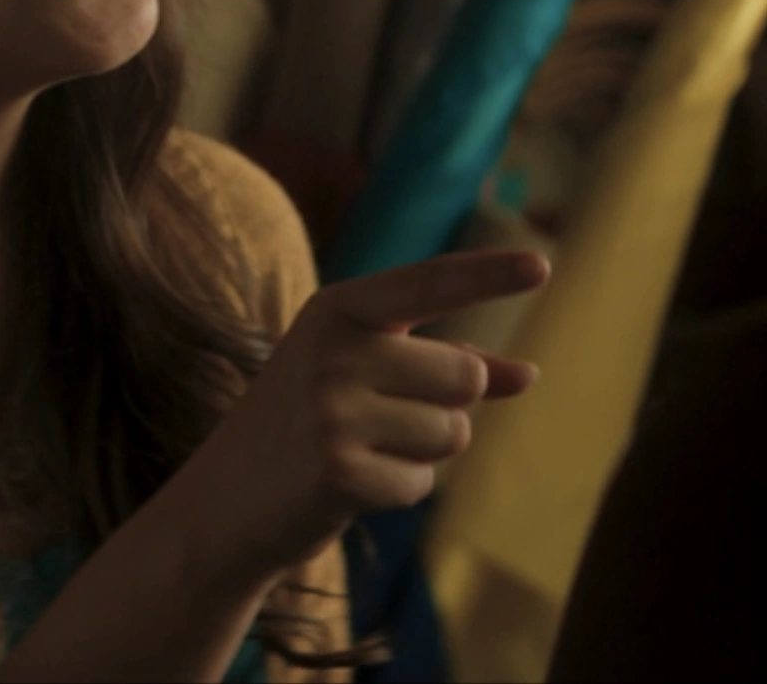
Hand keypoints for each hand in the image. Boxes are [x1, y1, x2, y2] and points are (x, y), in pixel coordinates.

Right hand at [169, 248, 550, 580]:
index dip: (490, 275)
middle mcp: (334, 350)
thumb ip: (443, 367)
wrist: (224, 501)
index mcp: (338, 309)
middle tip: (381, 421)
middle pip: (463, 375)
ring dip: (422, 454)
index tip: (543, 265)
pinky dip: (398, 492)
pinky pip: (422, 484)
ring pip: (452, 435)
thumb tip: (529, 375)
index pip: (430, 282)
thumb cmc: (305, 426)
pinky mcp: (338, 472)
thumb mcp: (364, 376)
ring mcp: (332, 411)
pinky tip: (350, 486)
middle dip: (446, 408)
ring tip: (361, 451)